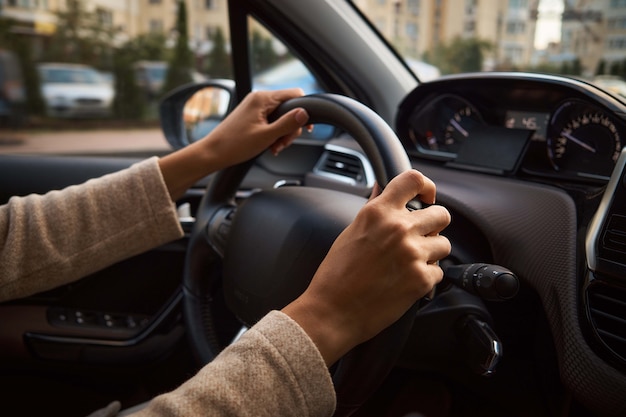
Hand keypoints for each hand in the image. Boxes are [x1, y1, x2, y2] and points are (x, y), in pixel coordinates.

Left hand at [159, 89, 309, 199]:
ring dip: (282, 134)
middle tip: (283, 144)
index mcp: (263, 98)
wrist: (213, 153)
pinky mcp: (252, 116)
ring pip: (280, 117)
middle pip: (289, 108)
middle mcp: (259, 99)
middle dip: (290, 128)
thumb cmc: (235, 144)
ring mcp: (255, 107)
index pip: (295, 95)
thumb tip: (305, 113)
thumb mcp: (267, 136)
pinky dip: (274, 134)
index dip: (304, 111)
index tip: (307, 128)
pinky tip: (269, 146)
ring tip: (274, 147)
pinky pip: (271, 121)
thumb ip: (288, 123)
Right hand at [282, 170, 450, 365]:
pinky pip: (440, 271)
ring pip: (444, 244)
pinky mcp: (422, 279)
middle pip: (441, 213)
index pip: (414, 180)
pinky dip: (426, 277)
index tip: (426, 196)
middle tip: (420, 236)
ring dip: (432, 253)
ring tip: (410, 263)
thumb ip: (373, 209)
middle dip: (433, 225)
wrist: (332, 311)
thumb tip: (381, 189)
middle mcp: (399, 229)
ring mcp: (413, 254)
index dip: (426, 186)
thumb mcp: (350, 232)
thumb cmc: (336, 274)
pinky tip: (406, 281)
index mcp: (378, 213)